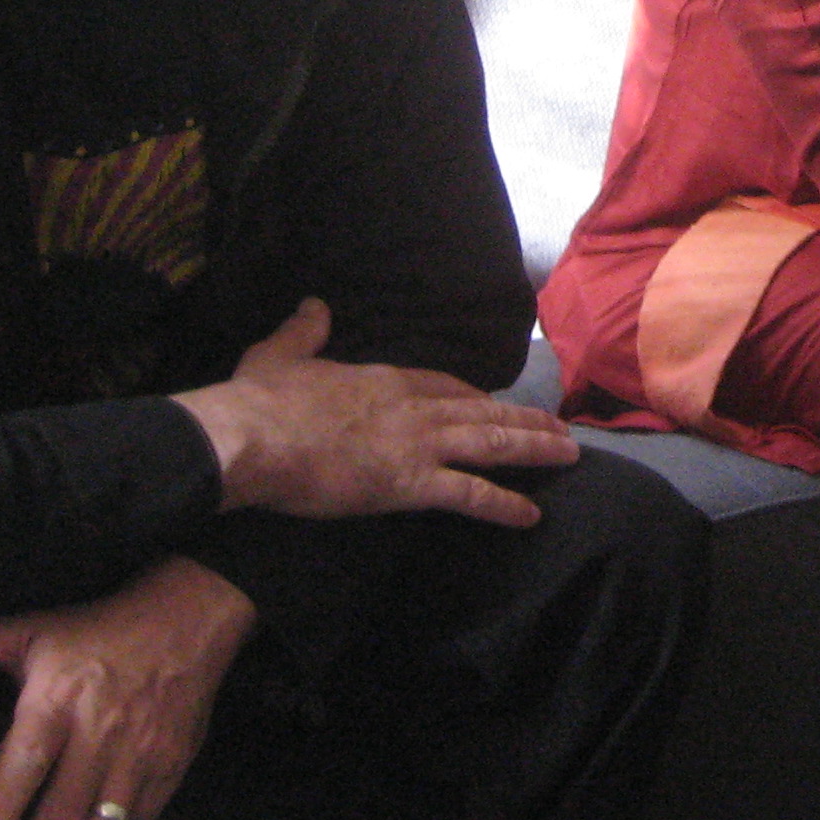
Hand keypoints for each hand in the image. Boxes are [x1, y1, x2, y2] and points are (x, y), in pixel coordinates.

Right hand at [173, 297, 580, 525]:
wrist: (251, 437)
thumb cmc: (261, 401)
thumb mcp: (280, 354)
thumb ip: (304, 331)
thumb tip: (314, 304)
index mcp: (383, 378)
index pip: (442, 384)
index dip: (474, 396)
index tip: (494, 403)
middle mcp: (411, 407)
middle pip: (481, 411)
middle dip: (524, 419)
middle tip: (561, 426)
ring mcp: (415, 444)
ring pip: (490, 443)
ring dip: (533, 448)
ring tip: (568, 453)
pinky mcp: (409, 483)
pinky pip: (469, 494)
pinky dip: (503, 504)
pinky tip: (531, 514)